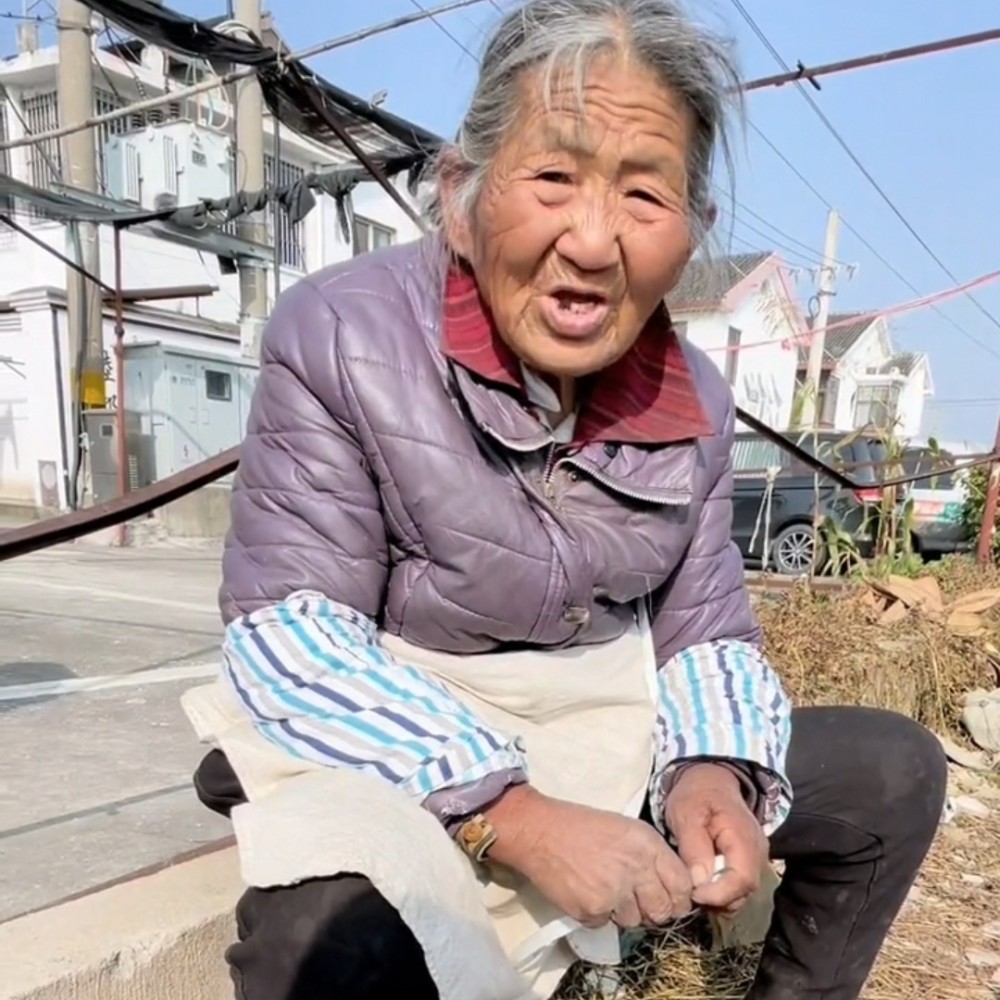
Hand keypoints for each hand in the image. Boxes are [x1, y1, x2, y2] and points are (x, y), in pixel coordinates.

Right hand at [485, 786, 691, 928]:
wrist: (539, 831)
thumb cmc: (582, 825)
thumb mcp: (625, 829)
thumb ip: (651, 855)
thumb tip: (671, 884)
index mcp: (647, 844)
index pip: (683, 885)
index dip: (680, 896)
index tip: (672, 899)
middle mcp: (636, 870)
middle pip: (663, 910)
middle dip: (654, 910)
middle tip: (639, 901)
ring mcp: (615, 894)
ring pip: (635, 921)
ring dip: (624, 912)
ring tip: (605, 889)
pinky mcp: (593, 911)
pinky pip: (606, 924)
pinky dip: (598, 914)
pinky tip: (586, 891)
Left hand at [663, 763, 767, 913]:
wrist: (711, 781)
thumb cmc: (696, 795)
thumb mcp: (686, 814)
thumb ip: (694, 847)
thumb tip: (699, 882)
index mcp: (743, 837)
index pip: (742, 879)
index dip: (719, 894)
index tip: (693, 893)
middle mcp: (757, 852)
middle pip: (744, 892)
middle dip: (717, 900)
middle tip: (688, 894)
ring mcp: (756, 859)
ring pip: (742, 894)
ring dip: (718, 899)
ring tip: (693, 889)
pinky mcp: (748, 863)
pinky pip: (739, 887)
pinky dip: (722, 893)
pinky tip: (702, 885)